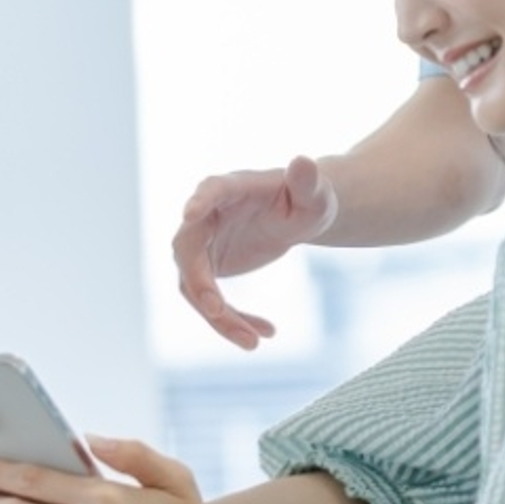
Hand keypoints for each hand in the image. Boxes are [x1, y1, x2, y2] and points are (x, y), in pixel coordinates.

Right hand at [169, 159, 338, 349]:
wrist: (299, 214)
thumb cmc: (308, 199)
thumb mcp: (315, 196)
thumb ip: (309, 182)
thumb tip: (304, 161)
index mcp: (232, 187)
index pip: (210, 191)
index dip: (199, 201)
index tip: (189, 213)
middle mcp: (207, 214)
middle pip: (189, 249)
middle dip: (199, 282)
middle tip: (217, 311)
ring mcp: (203, 242)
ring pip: (194, 285)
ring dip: (218, 316)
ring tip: (253, 342)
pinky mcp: (208, 266)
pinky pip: (210, 301)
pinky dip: (233, 321)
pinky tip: (266, 334)